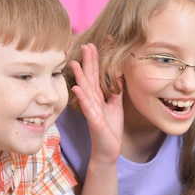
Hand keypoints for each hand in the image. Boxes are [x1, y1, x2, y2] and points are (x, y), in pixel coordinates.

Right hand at [69, 43, 123, 163]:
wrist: (108, 149)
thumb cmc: (110, 129)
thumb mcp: (116, 106)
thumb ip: (116, 91)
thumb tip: (119, 76)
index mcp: (98, 97)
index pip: (96, 75)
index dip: (96, 60)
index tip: (97, 44)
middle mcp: (92, 101)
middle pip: (89, 78)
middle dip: (88, 62)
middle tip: (86, 44)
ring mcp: (91, 111)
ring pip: (85, 91)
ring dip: (80, 77)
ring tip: (75, 62)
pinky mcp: (94, 122)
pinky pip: (87, 108)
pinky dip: (82, 98)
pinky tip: (77, 89)